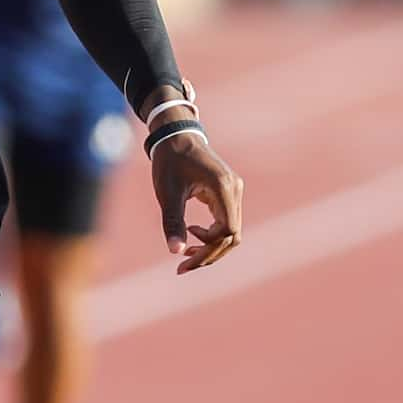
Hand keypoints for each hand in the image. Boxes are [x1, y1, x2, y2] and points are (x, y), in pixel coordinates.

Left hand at [150, 123, 243, 272]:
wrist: (175, 136)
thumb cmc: (169, 161)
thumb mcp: (167, 192)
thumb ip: (173, 222)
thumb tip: (175, 252)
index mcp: (223, 188)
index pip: (226, 231)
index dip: (208, 250)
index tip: (183, 260)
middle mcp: (234, 190)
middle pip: (231, 235)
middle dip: (208, 254)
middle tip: (183, 266)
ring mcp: (234, 191)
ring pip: (231, 231)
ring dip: (211, 247)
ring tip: (186, 254)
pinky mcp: (228, 193)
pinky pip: (226, 222)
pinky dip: (212, 235)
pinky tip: (192, 236)